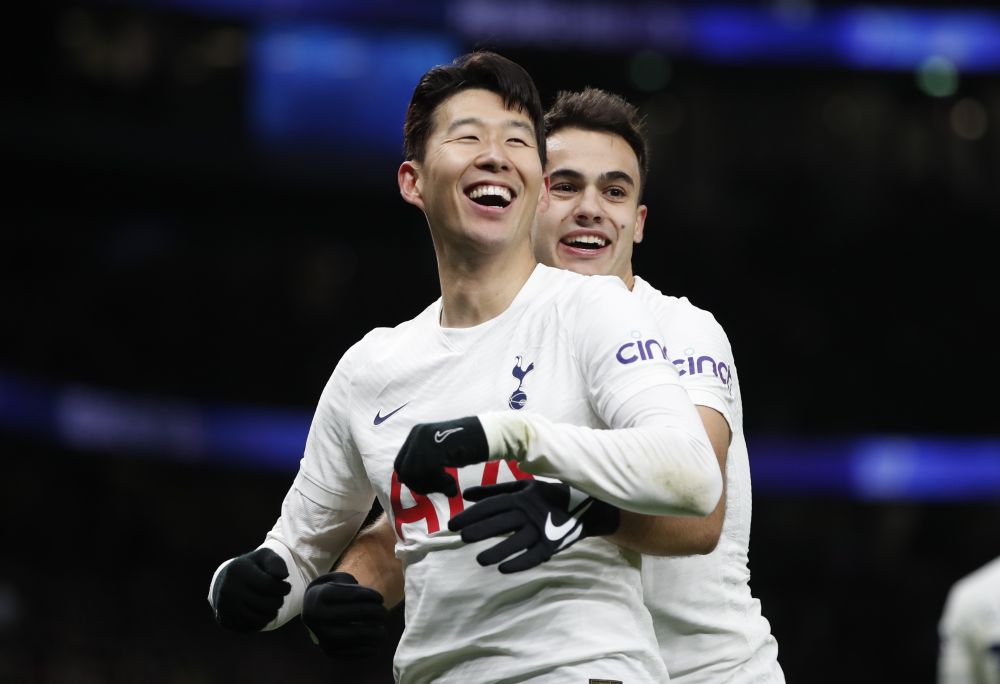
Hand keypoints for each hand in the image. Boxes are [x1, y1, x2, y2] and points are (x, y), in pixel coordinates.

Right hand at [212, 548, 290, 630]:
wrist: (227, 581)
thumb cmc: (253, 567)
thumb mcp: (264, 557)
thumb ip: (276, 562)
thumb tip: (283, 575)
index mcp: (238, 570)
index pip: (269, 585)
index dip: (283, 588)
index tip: (286, 587)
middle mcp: (228, 589)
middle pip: (266, 604)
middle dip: (279, 601)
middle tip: (279, 597)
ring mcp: (225, 606)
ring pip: (260, 618)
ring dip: (272, 613)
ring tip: (272, 604)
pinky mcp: (225, 620)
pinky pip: (251, 626)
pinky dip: (262, 621)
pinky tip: (263, 612)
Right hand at [302, 572, 387, 656]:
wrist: (311, 611)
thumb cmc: (332, 592)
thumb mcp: (339, 580)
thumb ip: (355, 588)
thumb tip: (374, 601)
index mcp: (320, 596)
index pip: (350, 595)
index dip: (369, 596)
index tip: (381, 598)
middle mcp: (317, 616)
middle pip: (350, 614)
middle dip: (372, 613)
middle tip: (385, 613)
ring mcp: (321, 634)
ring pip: (349, 636)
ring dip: (371, 634)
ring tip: (383, 631)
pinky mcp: (326, 650)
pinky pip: (347, 652)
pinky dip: (364, 651)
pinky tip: (375, 645)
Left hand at [393, 416, 488, 495]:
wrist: (490, 435)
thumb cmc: (466, 447)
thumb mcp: (439, 454)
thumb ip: (421, 463)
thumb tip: (401, 480)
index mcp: (416, 433)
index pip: (400, 464)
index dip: (411, 481)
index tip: (430, 487)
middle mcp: (418, 433)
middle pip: (406, 471)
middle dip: (420, 486)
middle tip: (440, 489)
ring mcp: (428, 438)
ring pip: (417, 474)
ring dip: (433, 487)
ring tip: (450, 488)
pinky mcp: (440, 444)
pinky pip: (431, 472)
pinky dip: (441, 485)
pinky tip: (453, 487)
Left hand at [448, 480, 619, 572]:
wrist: (585, 506)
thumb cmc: (546, 495)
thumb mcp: (522, 487)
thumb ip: (493, 491)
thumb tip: (465, 495)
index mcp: (520, 497)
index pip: (490, 506)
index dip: (470, 515)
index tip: (452, 525)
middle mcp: (529, 512)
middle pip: (501, 522)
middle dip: (480, 530)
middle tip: (462, 538)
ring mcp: (541, 529)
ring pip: (516, 542)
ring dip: (498, 551)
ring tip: (480, 560)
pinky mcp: (552, 545)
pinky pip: (534, 556)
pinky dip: (520, 563)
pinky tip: (504, 569)